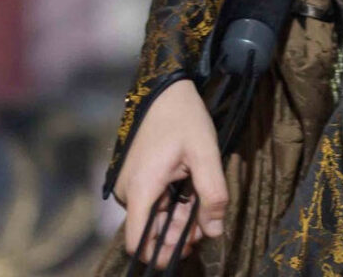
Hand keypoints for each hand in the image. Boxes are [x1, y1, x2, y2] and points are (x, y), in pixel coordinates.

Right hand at [117, 80, 227, 266]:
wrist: (165, 91)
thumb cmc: (184, 118)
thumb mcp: (205, 153)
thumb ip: (212, 193)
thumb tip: (214, 231)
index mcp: (140, 189)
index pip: (138, 242)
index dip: (161, 252)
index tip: (188, 245)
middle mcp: (129, 192)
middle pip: (152, 232)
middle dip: (180, 233)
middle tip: (208, 219)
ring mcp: (131, 187)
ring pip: (156, 218)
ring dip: (181, 218)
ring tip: (203, 200)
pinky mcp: (137, 181)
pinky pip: (154, 204)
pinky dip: (175, 205)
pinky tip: (192, 192)